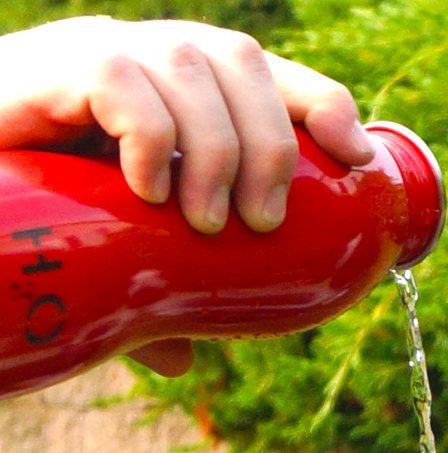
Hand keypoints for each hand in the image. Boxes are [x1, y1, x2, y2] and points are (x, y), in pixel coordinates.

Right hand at [0, 17, 376, 377]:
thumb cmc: (48, 211)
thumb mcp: (119, 251)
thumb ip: (154, 291)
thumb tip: (184, 363)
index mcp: (189, 89)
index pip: (273, 73)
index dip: (323, 103)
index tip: (356, 161)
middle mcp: (155, 57)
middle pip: (243, 64)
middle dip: (270, 147)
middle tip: (262, 225)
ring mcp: (104, 50)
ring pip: (190, 65)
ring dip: (216, 151)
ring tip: (206, 224)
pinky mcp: (53, 66)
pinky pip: (119, 80)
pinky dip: (149, 138)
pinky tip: (148, 192)